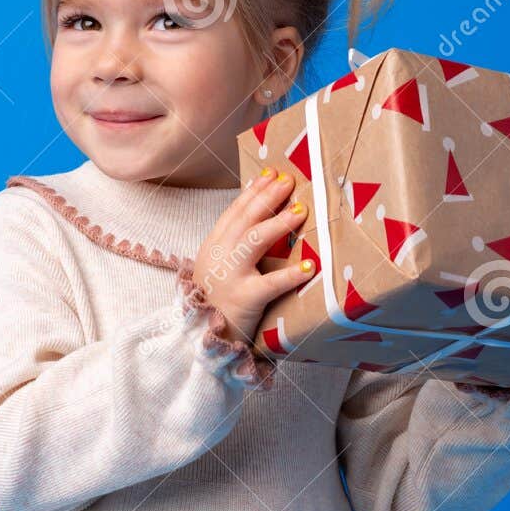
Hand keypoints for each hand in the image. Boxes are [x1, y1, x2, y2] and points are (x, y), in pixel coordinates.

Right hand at [191, 168, 314, 347]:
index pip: (235, 211)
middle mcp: (220, 255)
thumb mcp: (217, 266)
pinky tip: (309, 266)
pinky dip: (291, 275)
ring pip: (255, 241)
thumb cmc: (215, 300)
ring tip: (301, 211)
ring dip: (279, 223)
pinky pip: (270, 284)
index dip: (253, 191)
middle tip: (289, 181)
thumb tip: (263, 219)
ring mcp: (231, 276)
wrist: (199, 336)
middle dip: (268, 197)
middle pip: (246, 219)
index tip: (272, 174)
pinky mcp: (244, 299)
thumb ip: (234, 245)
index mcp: (214, 245)